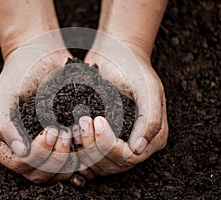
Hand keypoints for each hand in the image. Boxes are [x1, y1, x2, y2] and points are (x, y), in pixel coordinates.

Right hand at [0, 36, 79, 182]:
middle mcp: (22, 149)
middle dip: (56, 158)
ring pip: (57, 172)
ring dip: (71, 159)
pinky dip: (81, 154)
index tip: (52, 130)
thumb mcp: (4, 93)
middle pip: (40, 174)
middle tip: (66, 133)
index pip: (22, 164)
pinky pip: (71, 159)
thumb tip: (20, 151)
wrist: (40, 54)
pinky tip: (85, 138)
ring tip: (76, 133)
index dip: (39, 154)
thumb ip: (4, 123)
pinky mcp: (60, 140)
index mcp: (3, 142)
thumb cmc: (19, 72)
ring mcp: (42, 147)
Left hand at [73, 39, 167, 177]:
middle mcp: (135, 144)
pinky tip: (68, 139)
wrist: (116, 54)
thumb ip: (151, 119)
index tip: (97, 120)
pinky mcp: (99, 138)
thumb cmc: (134, 68)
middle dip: (93, 147)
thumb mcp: (149, 89)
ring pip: (96, 163)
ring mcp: (116, 142)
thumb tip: (138, 149)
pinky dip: (75, 152)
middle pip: (111, 164)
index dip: (109, 145)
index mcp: (152, 137)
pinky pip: (86, 155)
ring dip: (81, 150)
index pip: (128, 157)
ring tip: (75, 126)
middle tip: (83, 121)